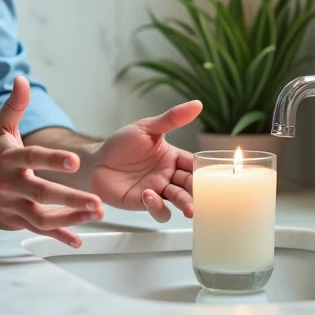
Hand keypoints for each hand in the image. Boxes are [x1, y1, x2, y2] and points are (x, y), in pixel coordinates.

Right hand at [0, 76, 103, 246]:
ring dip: (69, 218)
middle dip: (70, 198)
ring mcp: (12, 206)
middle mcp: (10, 184)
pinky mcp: (14, 222)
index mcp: (10, 159)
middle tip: (96, 202)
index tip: (75, 161)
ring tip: (95, 215)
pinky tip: (78, 240)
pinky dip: (58, 236)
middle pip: (42, 193)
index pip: (33, 158)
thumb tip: (23, 79)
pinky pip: (38, 231)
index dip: (53, 160)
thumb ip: (15, 105)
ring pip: (42, 217)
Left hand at [90, 101, 202, 222]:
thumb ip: (172, 119)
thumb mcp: (147, 128)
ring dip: (186, 205)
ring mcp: (157, 190)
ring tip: (188, 208)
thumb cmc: (121, 143)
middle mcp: (168, 176)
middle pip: (191, 186)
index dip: (206, 172)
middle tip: (208, 200)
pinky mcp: (142, 203)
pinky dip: (157, 206)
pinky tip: (148, 195)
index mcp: (173, 158)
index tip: (219, 178)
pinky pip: (158, 210)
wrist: (95, 160)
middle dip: (200, 194)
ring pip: (179, 200)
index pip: (195, 165)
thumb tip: (198, 104)